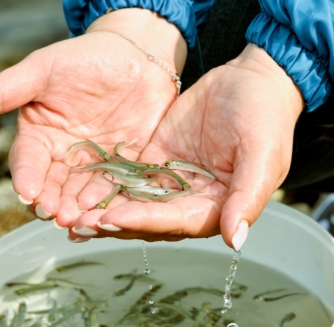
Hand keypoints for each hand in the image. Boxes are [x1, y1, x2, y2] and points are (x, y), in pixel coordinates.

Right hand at [0, 9, 186, 225]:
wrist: (135, 55)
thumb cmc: (83, 58)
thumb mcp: (41, 71)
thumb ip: (2, 92)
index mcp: (40, 136)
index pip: (28, 162)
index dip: (27, 178)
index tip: (27, 194)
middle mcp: (65, 155)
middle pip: (55, 185)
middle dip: (54, 202)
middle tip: (56, 216)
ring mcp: (95, 163)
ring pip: (83, 192)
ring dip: (81, 209)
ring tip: (81, 221)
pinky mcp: (125, 164)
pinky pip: (118, 185)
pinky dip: (112, 199)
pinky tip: (110, 210)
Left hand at [69, 44, 303, 248]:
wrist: (251, 79)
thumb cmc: (264, 116)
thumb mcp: (263, 153)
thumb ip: (247, 196)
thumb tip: (234, 240)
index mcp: (217, 207)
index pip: (176, 222)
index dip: (144, 222)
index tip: (113, 218)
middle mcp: (191, 201)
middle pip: (148, 220)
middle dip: (114, 222)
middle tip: (78, 222)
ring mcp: (171, 182)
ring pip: (132, 202)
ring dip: (103, 209)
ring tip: (69, 214)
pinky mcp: (156, 162)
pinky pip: (128, 176)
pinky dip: (104, 184)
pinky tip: (78, 188)